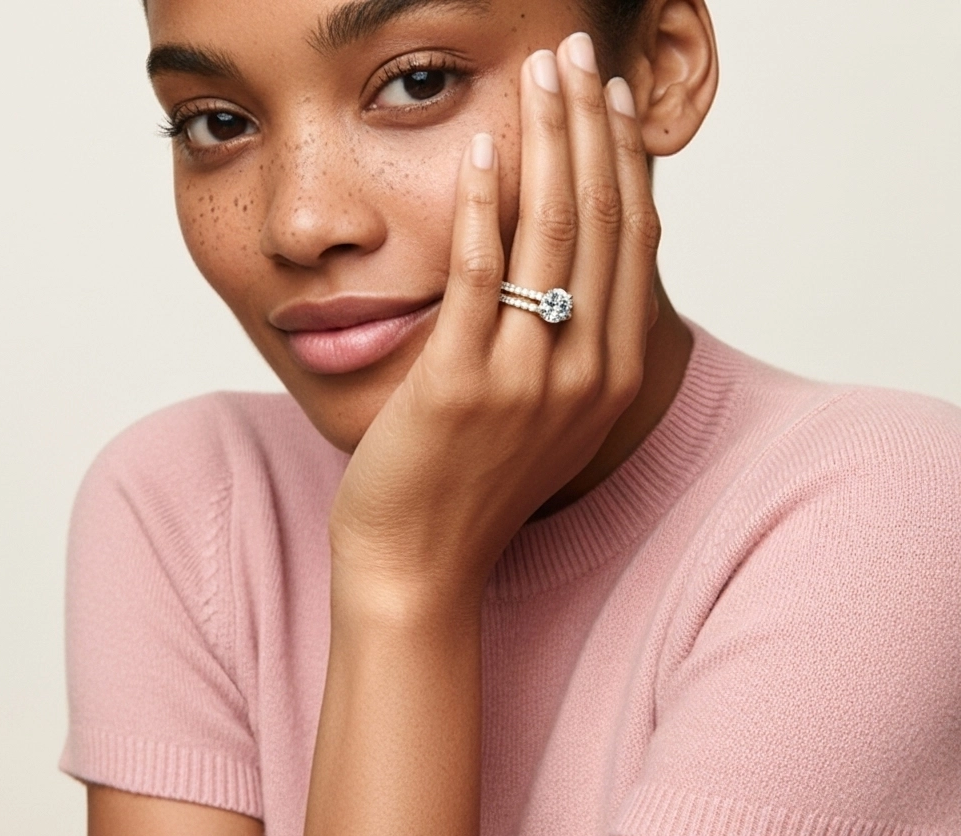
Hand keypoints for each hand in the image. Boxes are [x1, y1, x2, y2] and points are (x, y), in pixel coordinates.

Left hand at [329, 33, 660, 601]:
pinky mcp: (462, 384)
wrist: (420, 563)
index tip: (610, 100)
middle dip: (590, 126)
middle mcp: (587, 375)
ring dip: (547, 141)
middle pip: (600, 222)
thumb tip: (562, 266)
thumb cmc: (472, 487)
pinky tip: (479, 146)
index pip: (632, 243)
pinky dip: (480, 203)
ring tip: (537, 74)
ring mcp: (528, 381)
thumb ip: (565, 344)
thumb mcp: (543, 416)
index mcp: (613, 378)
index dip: (625, 161)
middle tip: (575, 55)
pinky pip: (480, 273)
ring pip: (551, 234)